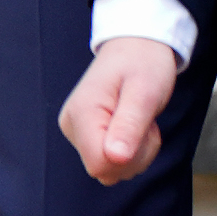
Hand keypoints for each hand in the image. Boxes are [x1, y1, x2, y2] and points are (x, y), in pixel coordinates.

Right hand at [61, 37, 180, 184]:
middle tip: (143, 121)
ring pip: (111, 170)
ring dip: (136, 152)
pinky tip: (132, 124)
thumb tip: (115, 158)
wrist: (137, 45)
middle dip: (135, 155)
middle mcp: (72, 125)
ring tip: (138, 119)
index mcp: (81, 113)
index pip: (100, 164)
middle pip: (105, 170)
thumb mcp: (144, 92)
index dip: (129, 156)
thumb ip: (129, 126)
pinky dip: (131, 150)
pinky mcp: (86, 136)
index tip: (141, 127)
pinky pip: (112, 162)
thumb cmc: (142, 63)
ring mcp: (77, 132)